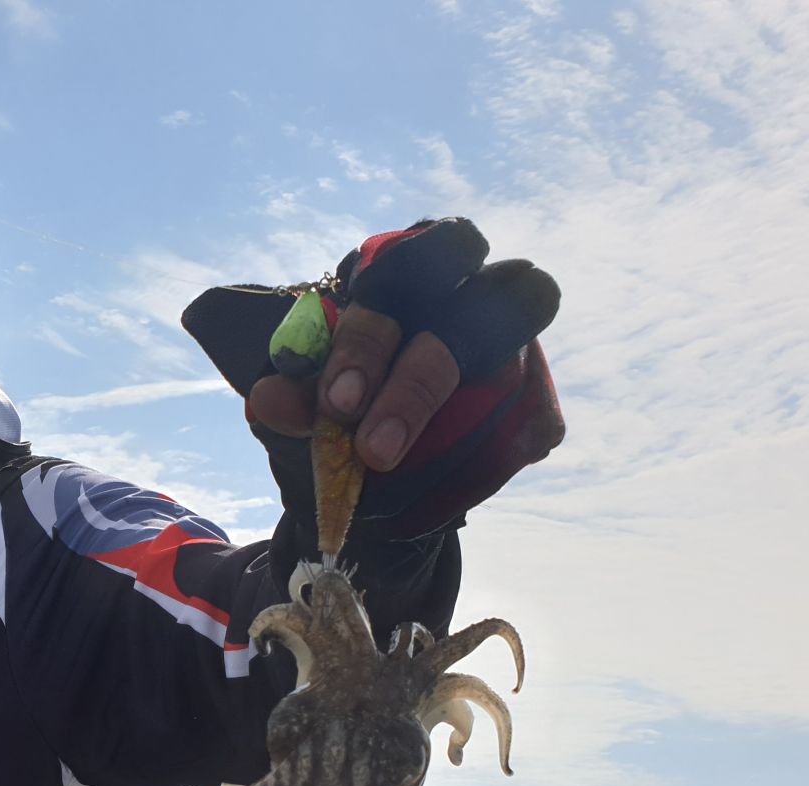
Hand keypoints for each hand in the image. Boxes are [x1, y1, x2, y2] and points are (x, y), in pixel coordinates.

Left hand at [248, 218, 559, 470]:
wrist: (378, 446)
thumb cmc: (344, 391)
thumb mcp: (309, 392)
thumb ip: (294, 391)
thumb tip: (269, 399)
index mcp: (411, 270)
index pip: (404, 272)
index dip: (371, 341)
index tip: (336, 406)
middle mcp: (474, 295)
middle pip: (473, 313)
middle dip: (418, 388)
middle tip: (372, 451)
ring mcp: (517, 349)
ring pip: (510, 376)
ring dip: (448, 440)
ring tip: (394, 488)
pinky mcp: (539, 405)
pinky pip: (531, 430)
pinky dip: (489, 464)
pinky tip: (443, 491)